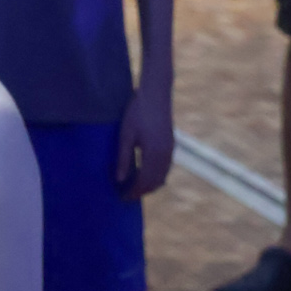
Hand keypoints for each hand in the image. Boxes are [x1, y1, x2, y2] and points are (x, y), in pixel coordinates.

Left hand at [116, 79, 173, 198]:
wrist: (156, 94)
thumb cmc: (137, 111)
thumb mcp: (125, 134)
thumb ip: (122, 158)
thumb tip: (118, 180)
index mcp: (154, 154)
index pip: (144, 182)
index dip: (133, 192)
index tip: (122, 197)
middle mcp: (165, 156)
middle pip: (154, 183)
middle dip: (141, 191)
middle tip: (126, 195)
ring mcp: (170, 151)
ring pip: (162, 177)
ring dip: (149, 185)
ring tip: (134, 186)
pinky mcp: (171, 145)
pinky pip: (165, 168)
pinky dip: (155, 176)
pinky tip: (145, 173)